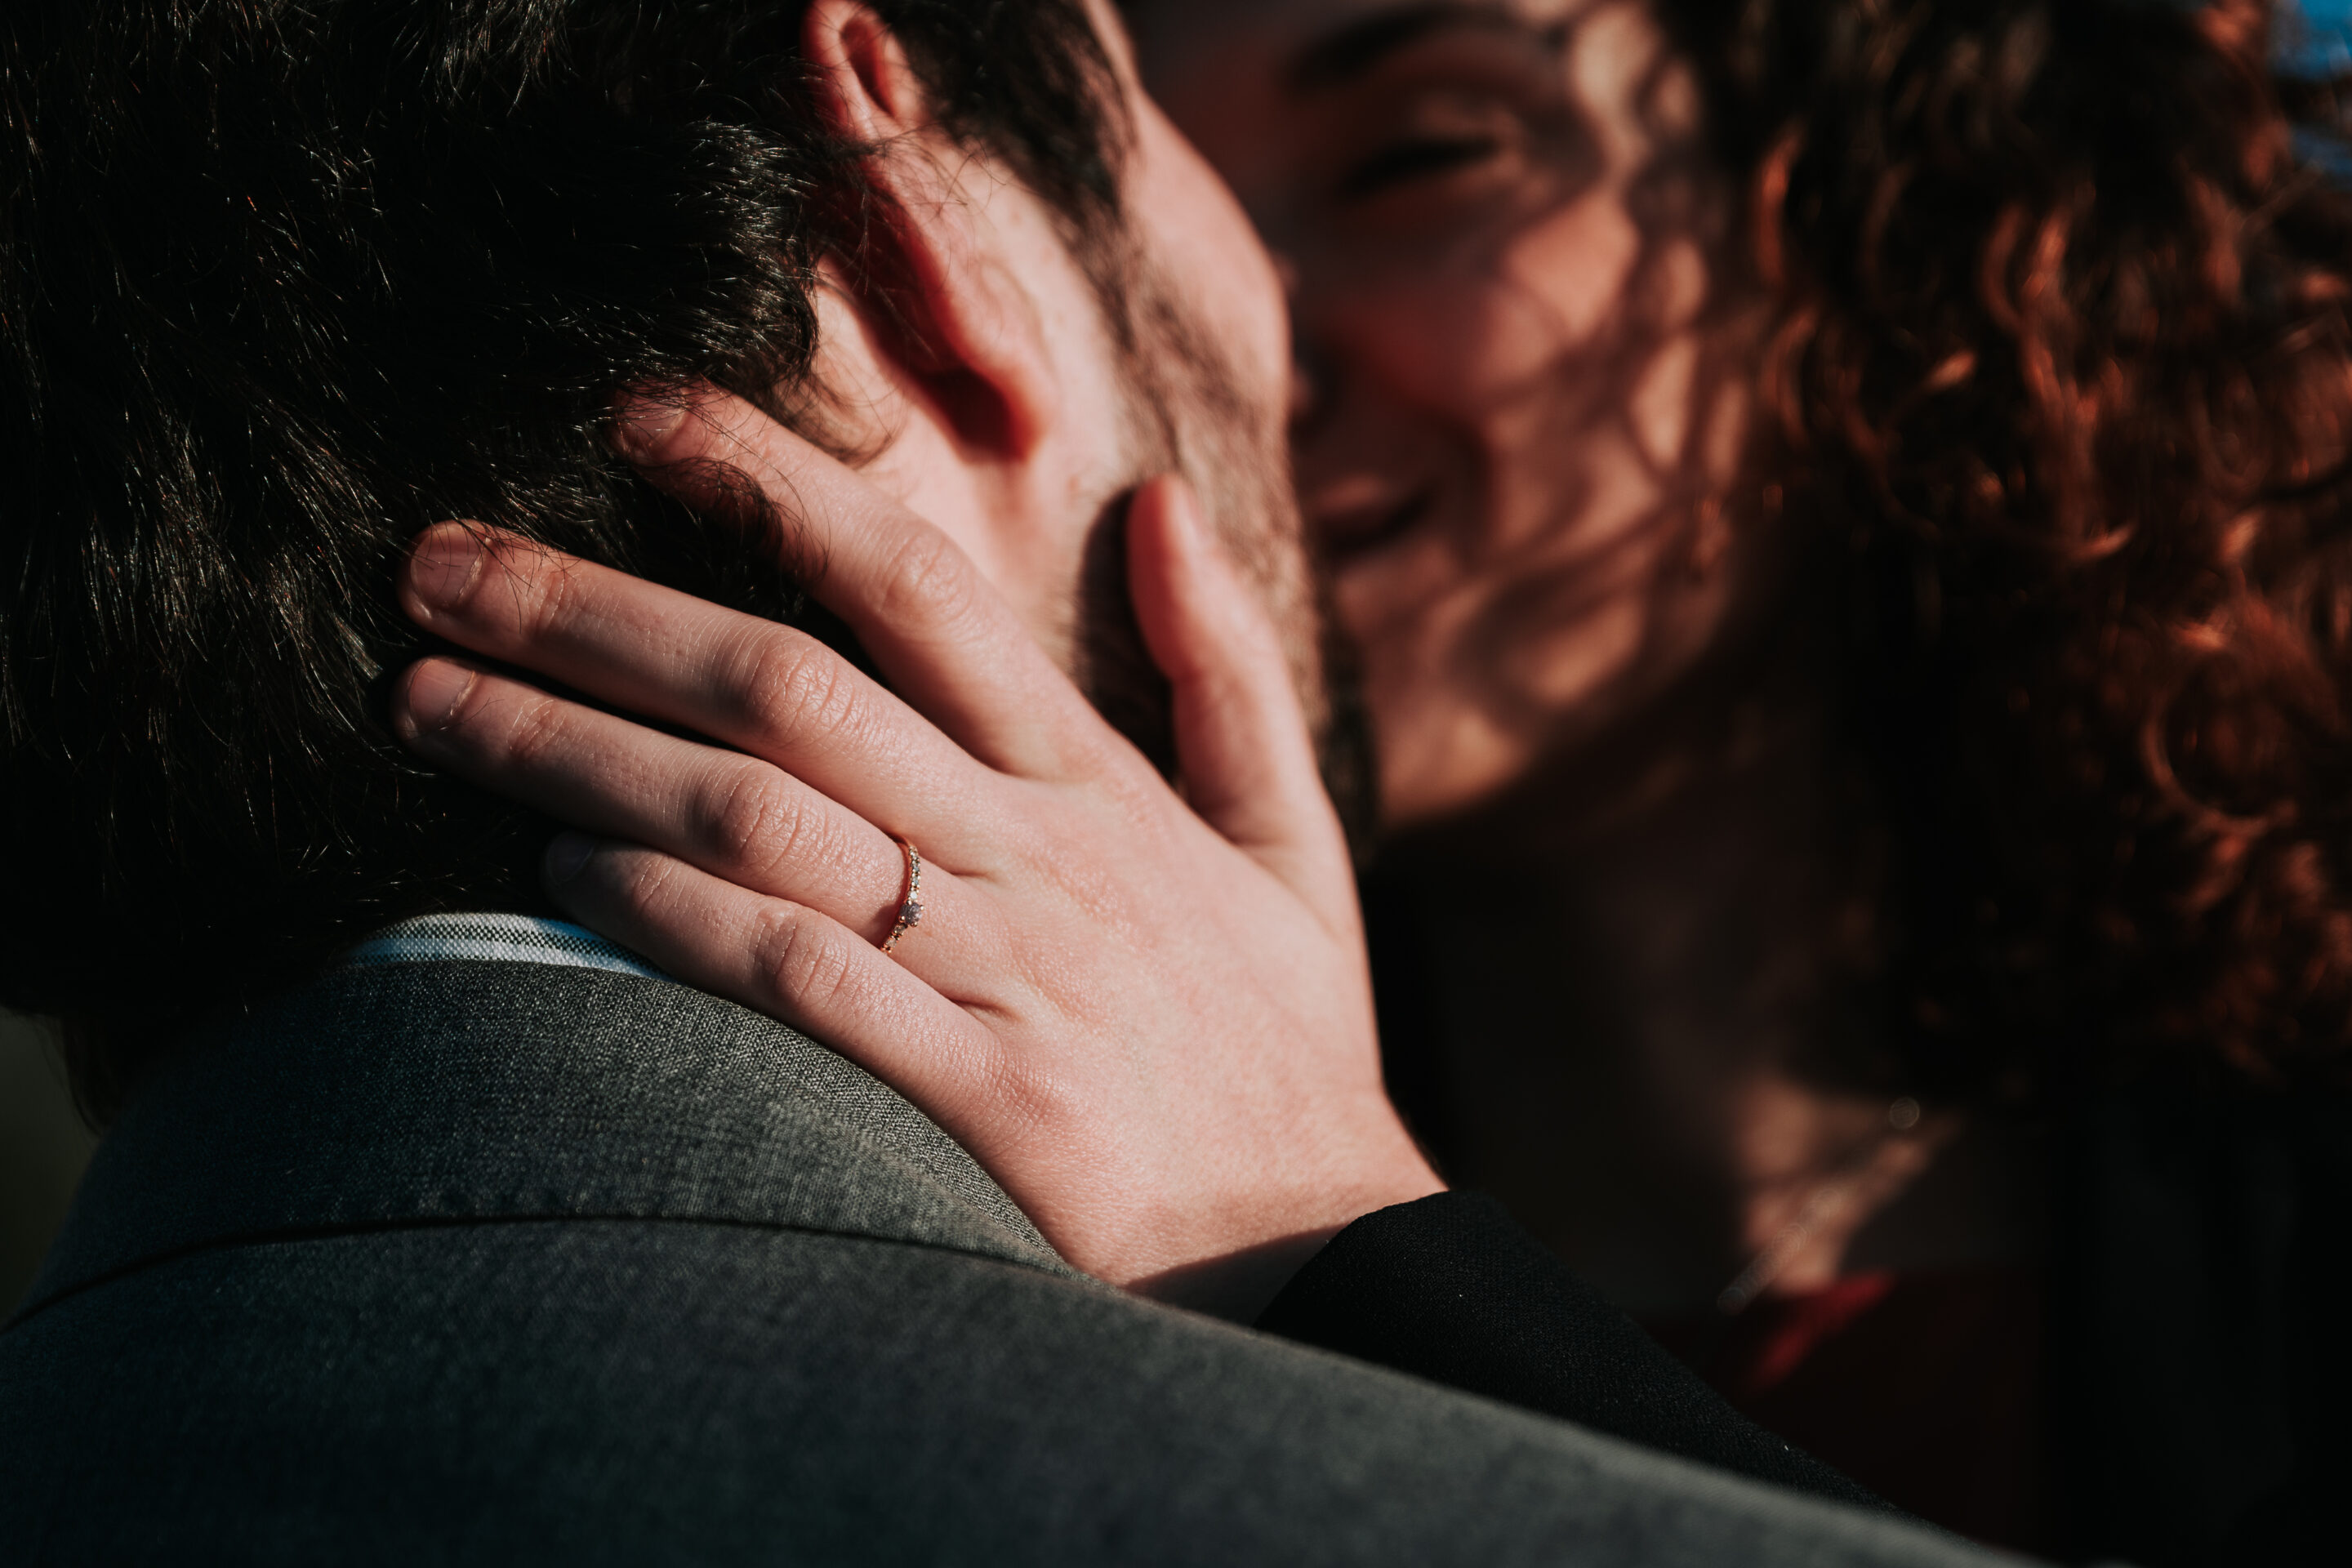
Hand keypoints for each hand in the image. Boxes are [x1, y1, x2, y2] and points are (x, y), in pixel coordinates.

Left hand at [390, 389, 1441, 1316]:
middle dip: (597, 610)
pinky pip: (792, 983)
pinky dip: (668, 917)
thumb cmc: (1282, 1043)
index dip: (775, 487)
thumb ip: (1227, 670)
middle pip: (790, 687)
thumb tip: (1162, 502)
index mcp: (1096, 783)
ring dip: (579, 751)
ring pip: (761, 821)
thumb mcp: (1294, 842)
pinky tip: (560, 877)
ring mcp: (1006, 978)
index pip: (921, 589)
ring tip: (431, 703)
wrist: (1332, 1252)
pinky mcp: (980, 1106)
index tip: (640, 421)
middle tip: (437, 561)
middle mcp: (1037, 856)